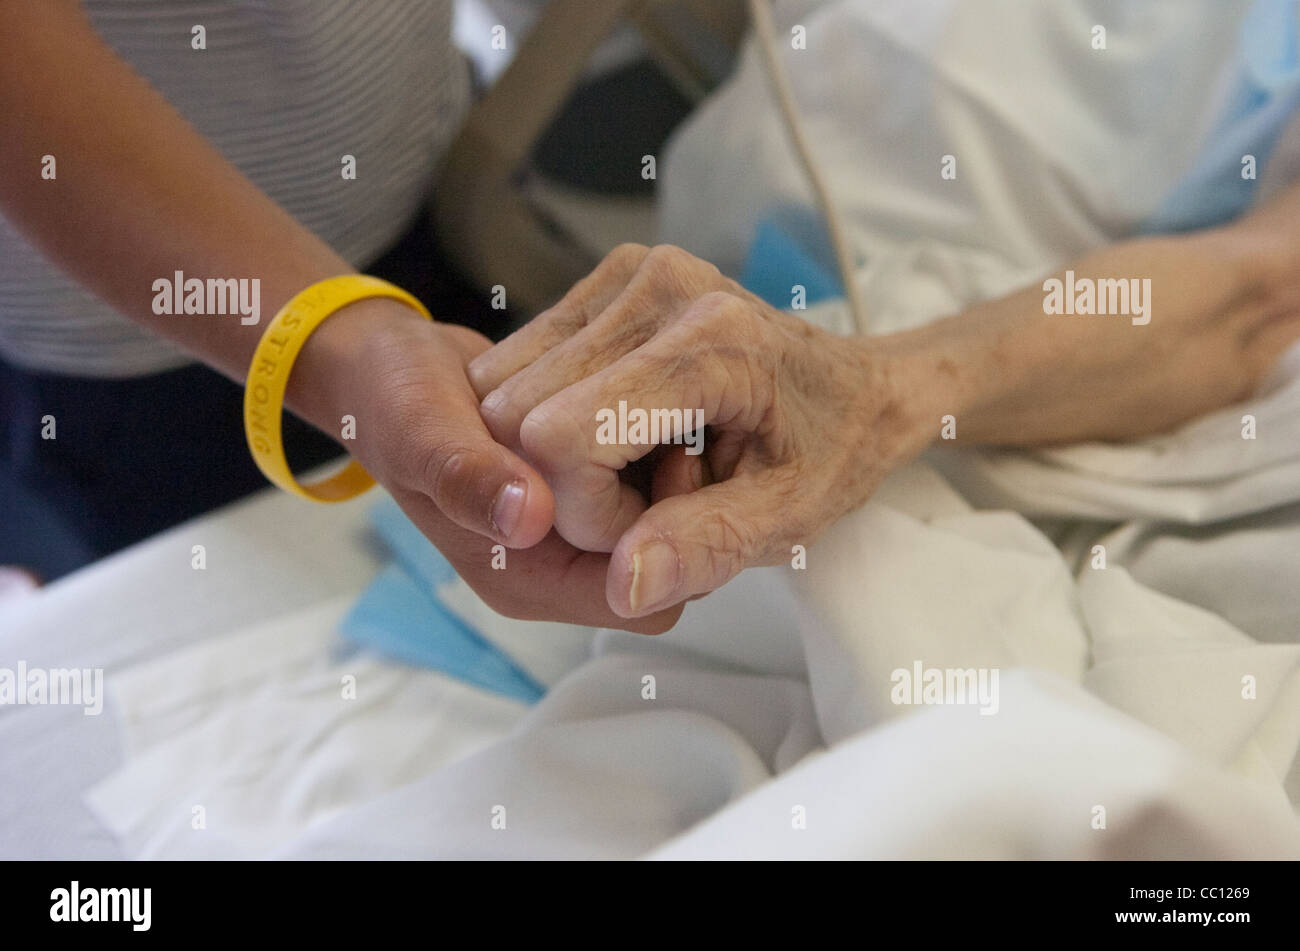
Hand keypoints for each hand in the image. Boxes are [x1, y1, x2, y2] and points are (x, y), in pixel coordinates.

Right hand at [293, 299, 683, 632]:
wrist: (389, 367)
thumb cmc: (393, 401)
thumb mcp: (419, 432)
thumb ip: (468, 477)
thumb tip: (527, 517)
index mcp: (525, 579)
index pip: (640, 603)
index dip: (666, 540)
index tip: (669, 456)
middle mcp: (558, 564)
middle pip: (665, 564)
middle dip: (683, 504)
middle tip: (679, 424)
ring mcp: (574, 527)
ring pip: (668, 523)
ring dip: (677, 468)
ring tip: (671, 402)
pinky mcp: (588, 486)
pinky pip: (653, 484)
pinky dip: (662, 444)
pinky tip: (654, 390)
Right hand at [467, 245, 934, 618]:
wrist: (858, 385)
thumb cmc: (833, 449)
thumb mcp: (790, 517)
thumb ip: (704, 549)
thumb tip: (623, 585)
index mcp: (715, 341)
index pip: (563, 440)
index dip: (589, 511)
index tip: (657, 522)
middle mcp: (662, 286)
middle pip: (524, 418)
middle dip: (574, 486)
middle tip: (661, 491)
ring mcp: (631, 273)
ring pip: (510, 396)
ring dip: (565, 453)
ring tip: (654, 457)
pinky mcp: (610, 277)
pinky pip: (524, 371)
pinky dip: (561, 418)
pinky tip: (632, 426)